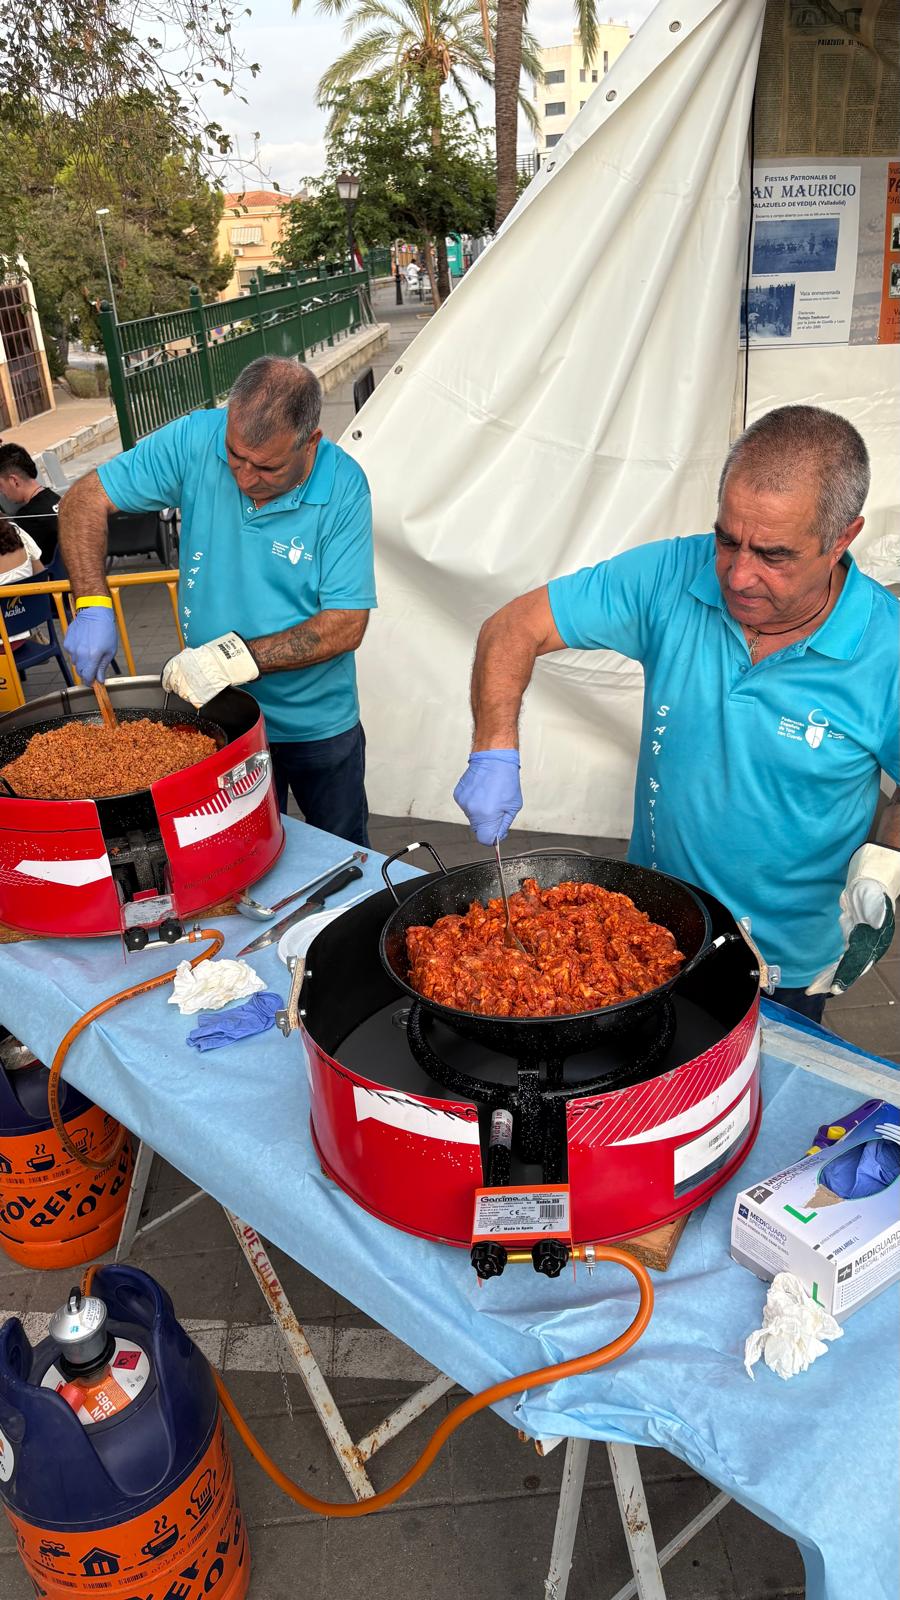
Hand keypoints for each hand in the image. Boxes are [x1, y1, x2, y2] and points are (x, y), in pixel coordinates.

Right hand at [64, 607, 117, 684]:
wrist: (94, 613)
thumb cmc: (105, 630)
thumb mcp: (110, 651)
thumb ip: (103, 667)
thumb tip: (100, 680)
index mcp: (92, 657)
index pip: (87, 677)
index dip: (91, 682)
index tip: (94, 682)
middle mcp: (80, 654)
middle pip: (80, 672)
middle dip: (87, 672)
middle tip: (94, 666)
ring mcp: (72, 648)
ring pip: (75, 662)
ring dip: (82, 661)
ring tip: (90, 650)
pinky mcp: (67, 642)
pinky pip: (71, 653)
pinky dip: (77, 652)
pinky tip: (84, 643)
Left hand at [161, 632, 258, 707]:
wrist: (222, 665)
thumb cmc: (210, 657)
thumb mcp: (192, 654)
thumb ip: (183, 660)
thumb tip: (182, 662)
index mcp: (175, 665)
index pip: (166, 676)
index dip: (168, 681)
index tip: (169, 684)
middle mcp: (178, 677)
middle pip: (174, 686)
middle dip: (178, 685)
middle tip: (187, 684)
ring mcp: (185, 688)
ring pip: (182, 694)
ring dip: (187, 691)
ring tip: (196, 686)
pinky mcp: (194, 697)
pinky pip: (191, 699)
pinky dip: (195, 697)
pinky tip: (200, 692)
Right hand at [453, 750, 521, 844]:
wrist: (493, 757)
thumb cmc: (506, 779)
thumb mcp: (513, 806)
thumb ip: (504, 825)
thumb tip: (497, 836)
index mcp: (487, 815)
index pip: (485, 840)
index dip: (492, 838)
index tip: (497, 832)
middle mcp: (472, 810)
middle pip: (478, 829)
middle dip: (487, 824)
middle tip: (496, 809)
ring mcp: (463, 802)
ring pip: (472, 817)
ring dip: (480, 812)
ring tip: (489, 796)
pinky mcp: (458, 794)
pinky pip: (467, 806)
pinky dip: (474, 802)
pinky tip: (481, 791)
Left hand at [806, 843, 899, 995]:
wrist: (874, 871)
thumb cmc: (875, 882)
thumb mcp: (875, 893)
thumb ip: (878, 909)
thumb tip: (878, 923)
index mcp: (876, 937)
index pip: (859, 960)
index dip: (846, 974)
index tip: (834, 988)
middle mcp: (870, 942)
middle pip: (851, 967)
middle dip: (834, 980)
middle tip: (814, 990)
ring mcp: (862, 939)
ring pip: (846, 964)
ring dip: (831, 976)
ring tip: (813, 988)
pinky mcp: (853, 934)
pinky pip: (843, 955)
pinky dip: (833, 966)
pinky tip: (823, 973)